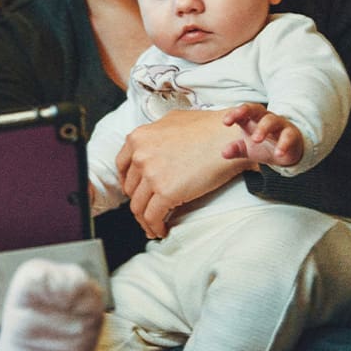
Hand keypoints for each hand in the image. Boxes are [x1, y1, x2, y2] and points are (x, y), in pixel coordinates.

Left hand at [116, 109, 254, 238]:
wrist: (228, 137)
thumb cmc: (208, 127)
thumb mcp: (173, 120)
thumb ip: (157, 133)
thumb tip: (154, 144)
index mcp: (139, 138)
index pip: (122, 166)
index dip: (128, 182)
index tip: (134, 190)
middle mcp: (140, 155)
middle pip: (131, 188)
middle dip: (139, 200)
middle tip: (148, 209)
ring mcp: (151, 174)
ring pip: (138, 206)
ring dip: (145, 220)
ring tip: (154, 226)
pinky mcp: (165, 192)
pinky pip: (152, 217)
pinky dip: (155, 227)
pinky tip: (162, 230)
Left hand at [222, 103, 303, 166]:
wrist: (287, 151)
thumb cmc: (264, 145)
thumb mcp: (247, 149)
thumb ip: (236, 149)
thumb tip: (224, 153)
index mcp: (252, 119)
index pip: (242, 112)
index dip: (234, 114)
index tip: (226, 122)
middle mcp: (265, 118)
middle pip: (256, 109)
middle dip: (246, 111)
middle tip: (237, 120)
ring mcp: (279, 124)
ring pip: (271, 120)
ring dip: (263, 128)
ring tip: (256, 140)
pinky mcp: (292, 134)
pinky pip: (288, 136)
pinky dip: (283, 144)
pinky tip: (278, 153)